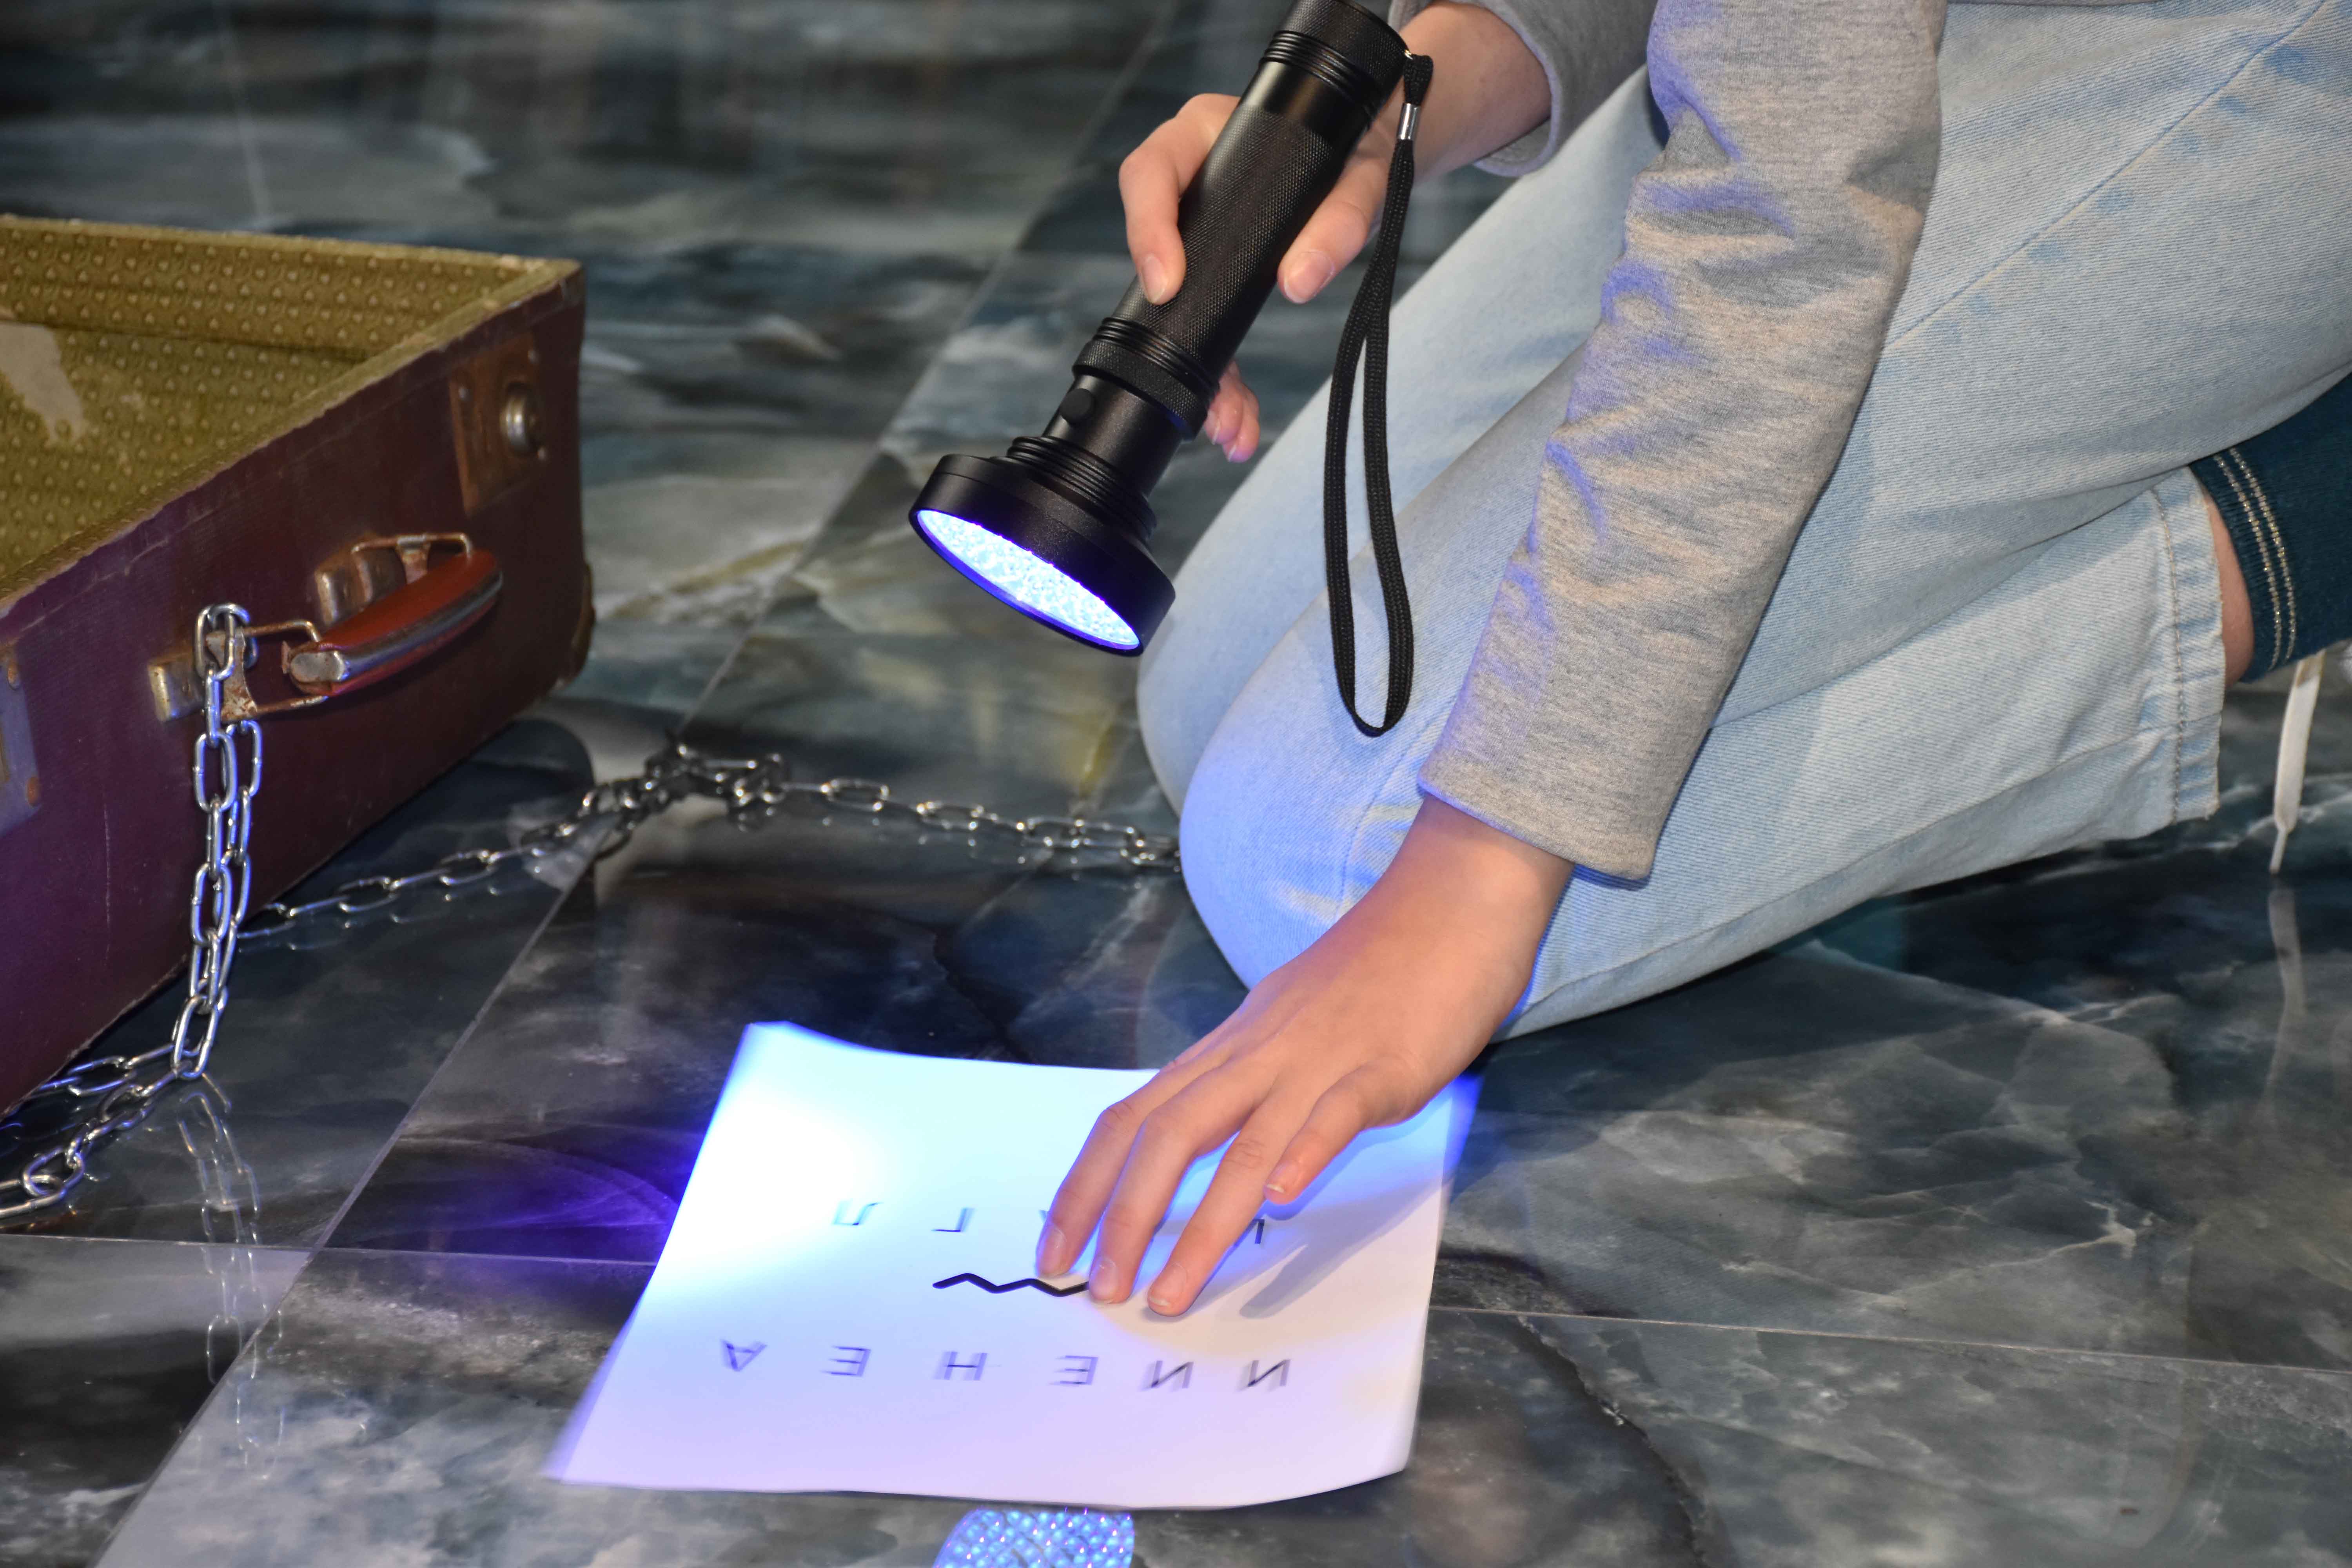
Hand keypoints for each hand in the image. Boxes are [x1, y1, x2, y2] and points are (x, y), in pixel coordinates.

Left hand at [1036, 796, 1572, 1314]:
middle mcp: (1258, 1053)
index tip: (1056, 1248)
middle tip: (1098, 1290)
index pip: (1135, 1116)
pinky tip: (1281, 1201)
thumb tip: (1217, 1138)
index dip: (1087, 1184)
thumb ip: (1253, 1079)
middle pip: (1167, 1134)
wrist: (1452, 895)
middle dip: (1122, 1217)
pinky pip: (1335, 1112)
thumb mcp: (1291, 1022)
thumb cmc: (1378, 965)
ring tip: (1168, 1292)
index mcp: (1232, 1046)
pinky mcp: (1384, 1066)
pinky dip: (1303, 1154)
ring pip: (1243, 1143)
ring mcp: (1320, 1059)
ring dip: (1200, 1224)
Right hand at [1116, 2, 1548, 462]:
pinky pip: (1210, 327)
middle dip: (1173, 337)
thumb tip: (1298, 280)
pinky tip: (1235, 418)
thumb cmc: (1361, 146)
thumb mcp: (1362, 174)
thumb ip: (1339, 217)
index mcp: (1206, 135)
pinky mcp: (1219, 273)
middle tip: (1202, 393)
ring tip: (1227, 426)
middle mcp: (1192, 181)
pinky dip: (1224, 377)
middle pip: (1156, 260)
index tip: (1166, 285)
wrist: (1376, 150)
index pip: (1151, 173)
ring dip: (1203, 376)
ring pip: (1181, 309)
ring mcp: (1201, 232)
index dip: (1147, 230)